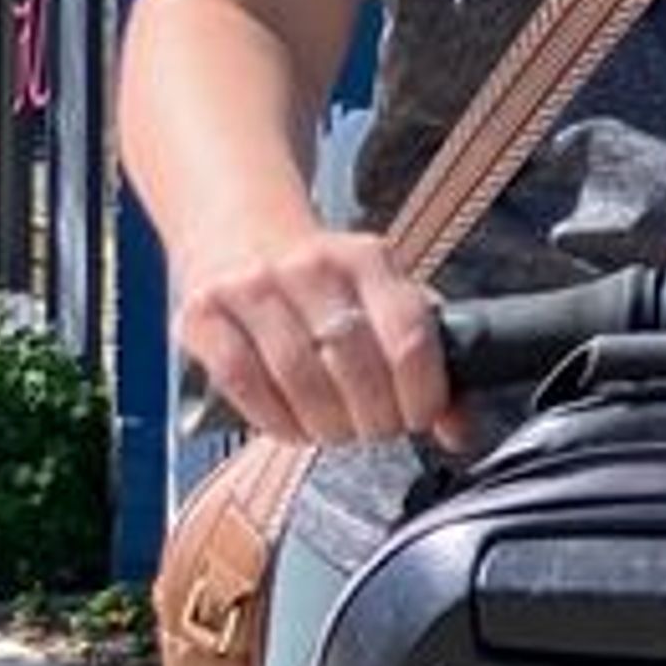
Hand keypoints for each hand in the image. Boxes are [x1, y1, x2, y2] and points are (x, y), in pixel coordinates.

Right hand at [174, 223, 452, 448]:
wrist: (239, 235)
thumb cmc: (322, 284)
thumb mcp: (382, 300)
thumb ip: (428, 360)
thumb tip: (461, 430)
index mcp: (369, 257)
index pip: (409, 333)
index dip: (421, 392)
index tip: (420, 417)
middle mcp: (312, 264)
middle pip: (354, 362)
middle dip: (373, 416)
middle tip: (375, 429)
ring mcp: (253, 285)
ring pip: (298, 377)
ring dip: (325, 424)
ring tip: (336, 430)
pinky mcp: (204, 312)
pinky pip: (243, 382)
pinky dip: (275, 419)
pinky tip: (293, 425)